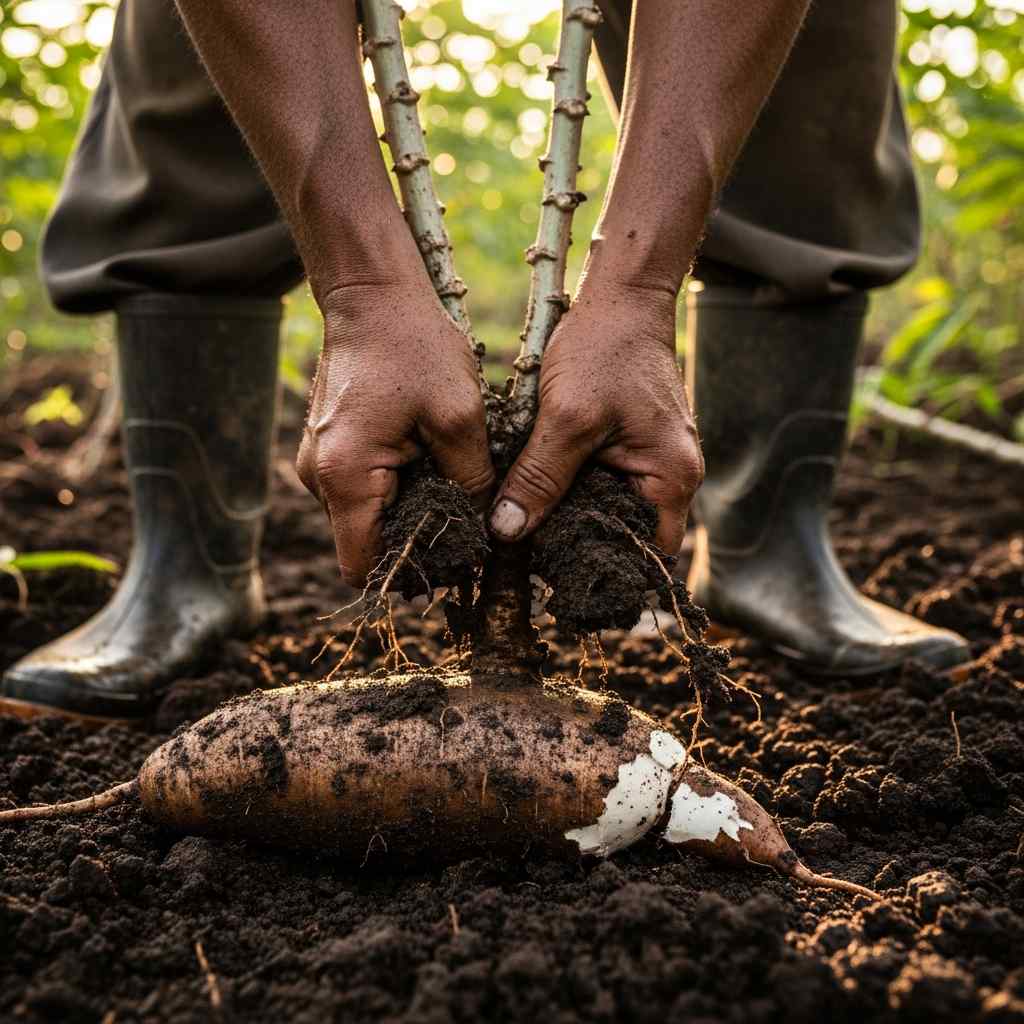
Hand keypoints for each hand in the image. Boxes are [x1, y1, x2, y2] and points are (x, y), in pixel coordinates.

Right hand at [297, 281, 494, 586]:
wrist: (372, 294)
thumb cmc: (414, 346)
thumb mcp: (459, 417)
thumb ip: (472, 483)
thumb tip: (485, 529)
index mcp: (345, 477)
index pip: (361, 567)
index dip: (405, 573)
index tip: (450, 557)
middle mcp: (320, 478)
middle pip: (364, 545)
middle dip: (412, 542)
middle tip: (463, 520)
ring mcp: (319, 463)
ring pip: (365, 518)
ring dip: (406, 512)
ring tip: (449, 483)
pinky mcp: (330, 448)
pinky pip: (362, 490)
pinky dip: (395, 489)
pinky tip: (429, 462)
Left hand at [488, 284, 703, 556]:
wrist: (619, 298)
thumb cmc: (604, 348)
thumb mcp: (566, 418)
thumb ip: (539, 479)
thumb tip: (507, 531)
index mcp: (672, 478)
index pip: (649, 553)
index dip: (609, 569)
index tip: (558, 574)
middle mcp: (672, 475)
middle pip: (629, 535)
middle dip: (584, 544)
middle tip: (533, 554)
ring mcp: (654, 460)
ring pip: (613, 509)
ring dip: (576, 515)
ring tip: (531, 525)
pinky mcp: (633, 445)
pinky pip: (606, 483)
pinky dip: (576, 489)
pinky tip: (541, 489)